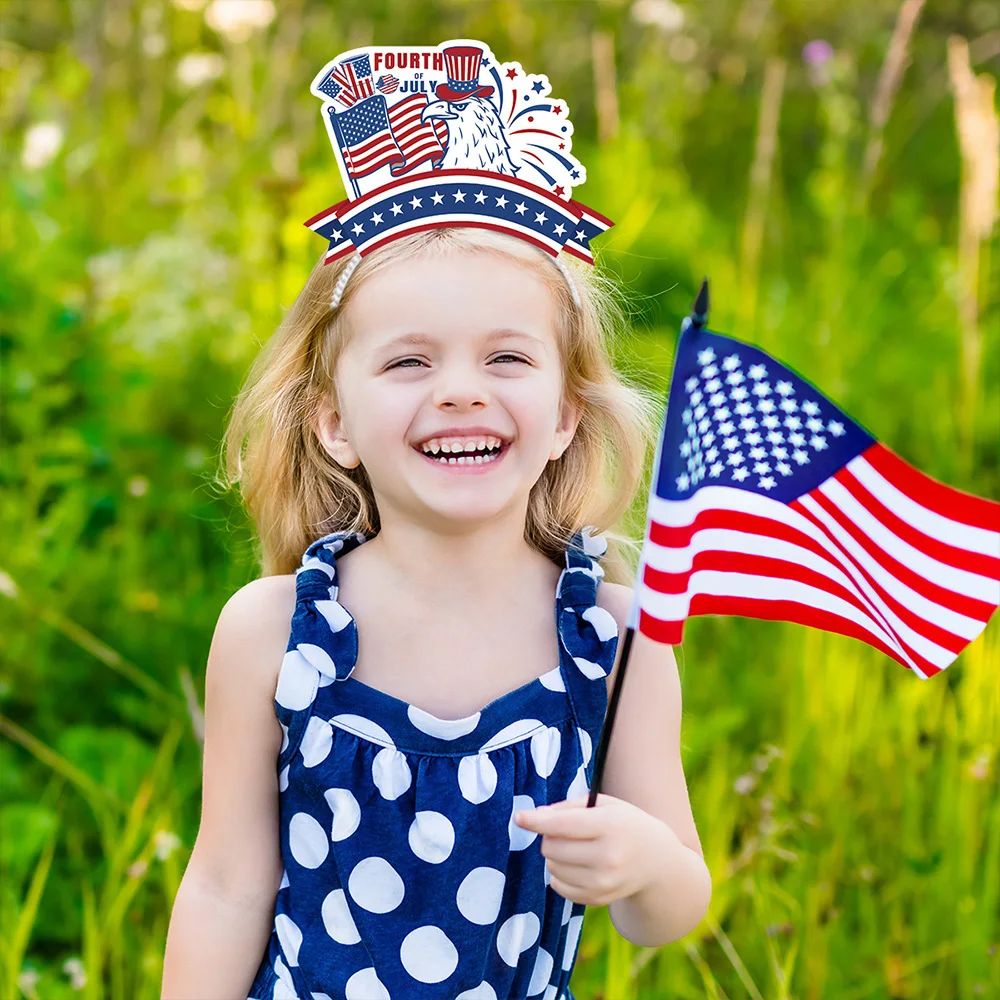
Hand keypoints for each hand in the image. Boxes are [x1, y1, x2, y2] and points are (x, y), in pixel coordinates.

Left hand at [513, 793, 667, 906]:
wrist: (657, 862)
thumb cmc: (625, 824)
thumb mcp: (606, 804)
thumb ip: (569, 807)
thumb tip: (536, 817)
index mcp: (610, 826)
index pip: (563, 825)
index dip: (537, 821)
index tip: (518, 817)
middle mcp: (608, 857)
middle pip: (552, 847)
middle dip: (549, 835)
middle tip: (565, 830)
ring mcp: (603, 883)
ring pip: (552, 866)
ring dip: (555, 854)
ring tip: (576, 847)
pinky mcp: (597, 899)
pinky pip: (558, 886)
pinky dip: (560, 873)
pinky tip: (578, 865)